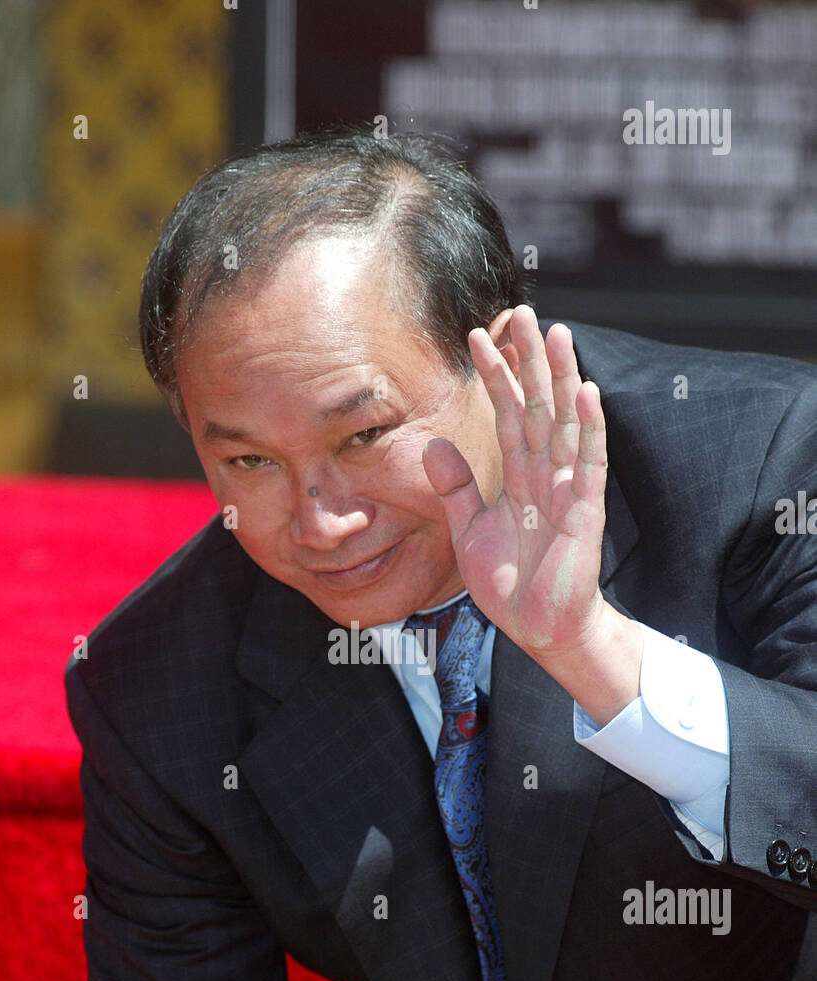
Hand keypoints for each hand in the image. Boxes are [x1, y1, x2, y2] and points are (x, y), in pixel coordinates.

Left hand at [424, 305, 642, 724]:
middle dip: (532, 359)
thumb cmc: (510, 583)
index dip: (495, 374)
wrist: (540, 629)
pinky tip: (587, 393)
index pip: (506, 413)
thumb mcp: (468, 531)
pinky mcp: (585, 510)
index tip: (480, 334)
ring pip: (565, 422)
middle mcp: (545, 473)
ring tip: (560, 334)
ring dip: (563, 378)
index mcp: (518, 476)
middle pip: (538, 405)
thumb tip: (433, 445)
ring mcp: (568, 488)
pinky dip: (588, 428)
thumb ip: (454, 488)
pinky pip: (588, 462)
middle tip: (526, 311)